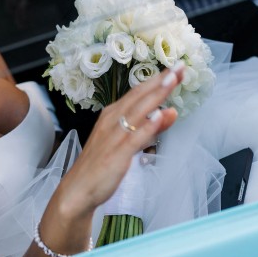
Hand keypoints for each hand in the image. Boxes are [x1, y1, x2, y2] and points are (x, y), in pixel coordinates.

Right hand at [55, 62, 184, 219]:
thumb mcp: (129, 142)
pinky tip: (159, 116)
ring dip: (156, 95)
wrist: (78, 190)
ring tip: (172, 80)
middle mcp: (112, 121)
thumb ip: (150, 128)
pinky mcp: (116, 155)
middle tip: (179, 66)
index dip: (158, 79)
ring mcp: (114, 137)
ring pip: (138, 111)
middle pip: (139, 96)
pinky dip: (146, 126)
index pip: (139, 92)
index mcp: (113, 115)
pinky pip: (133, 138)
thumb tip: (170, 112)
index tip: (176, 67)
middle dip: (160, 81)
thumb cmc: (101, 165)